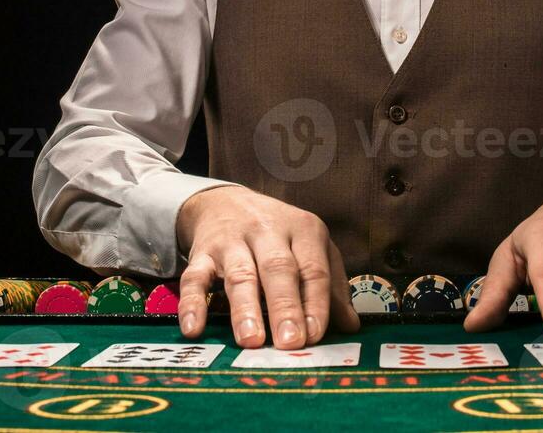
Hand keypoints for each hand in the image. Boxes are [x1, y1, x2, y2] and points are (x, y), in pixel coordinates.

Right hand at [175, 185, 359, 348]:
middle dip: (285, 307)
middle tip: (290, 341)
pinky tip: (194, 327)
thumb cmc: (279, 235)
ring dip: (245, 309)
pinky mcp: (202, 252)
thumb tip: (350, 326)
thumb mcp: (311, 249)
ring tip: (251, 340)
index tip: (315, 335)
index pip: (314, 268)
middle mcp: (268, 231)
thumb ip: (331, 286)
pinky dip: (192, 303)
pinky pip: (195, 277)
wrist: (227, 202)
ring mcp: (233, 241)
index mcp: (304, 230)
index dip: (316, 302)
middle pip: (279, 269)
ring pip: (240, 275)